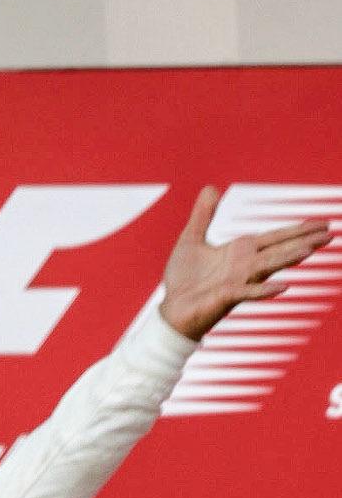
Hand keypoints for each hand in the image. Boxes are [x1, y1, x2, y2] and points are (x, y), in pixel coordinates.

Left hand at [159, 187, 332, 340]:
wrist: (171, 310)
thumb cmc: (184, 279)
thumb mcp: (191, 239)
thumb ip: (203, 215)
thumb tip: (211, 188)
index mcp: (240, 251)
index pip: (275, 237)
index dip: (298, 229)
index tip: (322, 223)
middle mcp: (245, 266)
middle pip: (280, 249)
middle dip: (304, 240)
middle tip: (331, 233)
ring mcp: (238, 281)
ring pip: (268, 267)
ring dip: (288, 258)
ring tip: (310, 249)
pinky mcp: (226, 297)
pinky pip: (248, 292)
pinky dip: (265, 290)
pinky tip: (284, 287)